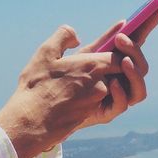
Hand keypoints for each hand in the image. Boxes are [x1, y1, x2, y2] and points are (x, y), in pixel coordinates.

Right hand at [0, 24, 129, 157]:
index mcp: (92, 66)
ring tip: (104, 72)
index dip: (124, 48)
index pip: (121, 55)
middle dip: (126, 63)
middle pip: (124, 72)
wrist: (31, 121)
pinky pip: (109, 101)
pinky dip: (107, 92)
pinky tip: (95, 87)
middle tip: (123, 54)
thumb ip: (64, 36)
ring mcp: (99, 102)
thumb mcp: (46, 52)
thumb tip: (76, 37)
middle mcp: (101, 85)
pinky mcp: (94, 115)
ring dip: (116, 78)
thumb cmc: (36, 86)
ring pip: (117, 87)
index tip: (120, 40)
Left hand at [72, 6, 157, 130]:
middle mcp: (123, 79)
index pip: (138, 42)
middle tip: (120, 39)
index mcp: (117, 60)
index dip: (149, 25)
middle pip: (141, 65)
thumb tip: (122, 22)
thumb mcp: (85, 53)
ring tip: (123, 61)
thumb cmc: (67, 76)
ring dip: (134, 72)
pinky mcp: (109, 112)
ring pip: (140, 88)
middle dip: (134, 50)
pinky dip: (120, 93)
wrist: (52, 104)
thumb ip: (105, 40)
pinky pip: (122, 105)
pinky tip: (112, 83)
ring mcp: (118, 97)